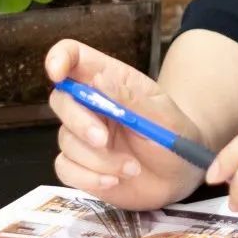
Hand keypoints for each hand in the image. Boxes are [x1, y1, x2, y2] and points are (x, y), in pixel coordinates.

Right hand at [45, 38, 207, 210]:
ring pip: (66, 141)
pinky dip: (89, 178)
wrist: (181, 176)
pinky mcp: (80, 165)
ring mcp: (84, 136)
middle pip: (61, 100)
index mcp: (114, 81)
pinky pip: (65, 169)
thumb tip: (99, 78)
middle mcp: (93, 105)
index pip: (76, 57)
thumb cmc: (175, 138)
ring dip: (98, 159)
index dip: (60, 58)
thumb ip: (131, 99)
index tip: (57, 73)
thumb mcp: (162, 118)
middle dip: (79, 122)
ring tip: (132, 167)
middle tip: (103, 140)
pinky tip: (114, 181)